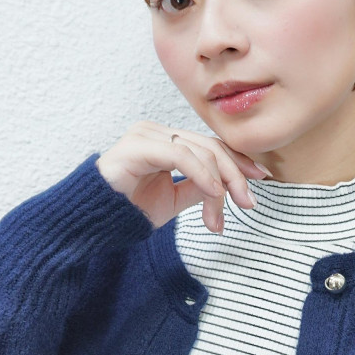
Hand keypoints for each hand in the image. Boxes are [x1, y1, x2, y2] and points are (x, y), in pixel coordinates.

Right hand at [95, 121, 268, 231]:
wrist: (94, 223)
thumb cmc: (129, 210)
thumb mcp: (175, 199)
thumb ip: (200, 187)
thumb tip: (228, 185)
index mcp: (166, 140)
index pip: (211, 145)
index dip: (238, 161)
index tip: (260, 180)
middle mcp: (157, 131)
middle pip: (211, 147)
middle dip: (236, 176)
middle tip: (248, 203)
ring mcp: (146, 134)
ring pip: (200, 152)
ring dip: (217, 186)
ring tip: (220, 216)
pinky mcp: (138, 145)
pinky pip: (180, 154)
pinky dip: (201, 173)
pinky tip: (213, 192)